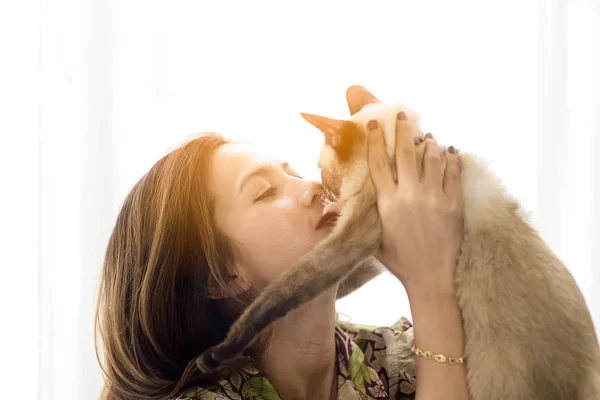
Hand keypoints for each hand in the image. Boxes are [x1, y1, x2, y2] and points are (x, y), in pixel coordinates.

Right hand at [345, 86, 463, 296]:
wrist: (432, 278)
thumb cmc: (400, 261)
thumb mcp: (375, 238)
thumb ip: (364, 215)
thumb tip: (342, 204)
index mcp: (387, 203)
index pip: (379, 162)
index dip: (376, 140)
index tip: (374, 124)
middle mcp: (410, 195)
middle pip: (406, 152)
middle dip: (403, 129)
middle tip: (403, 114)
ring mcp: (435, 197)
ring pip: (432, 157)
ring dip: (429, 142)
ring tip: (426, 135)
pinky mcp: (454, 203)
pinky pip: (453, 172)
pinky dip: (451, 158)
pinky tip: (449, 150)